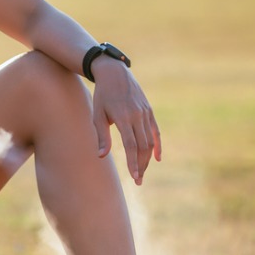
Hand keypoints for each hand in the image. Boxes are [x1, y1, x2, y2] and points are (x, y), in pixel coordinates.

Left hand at [90, 58, 161, 184]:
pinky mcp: (149, 111)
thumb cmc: (102, 96)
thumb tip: (102, 156)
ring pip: (150, 140)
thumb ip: (102, 136)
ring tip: (142, 172)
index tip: (134, 176)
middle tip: (138, 181)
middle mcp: (137, 115)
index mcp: (123, 116)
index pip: (131, 145)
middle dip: (141, 165)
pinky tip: (157, 158)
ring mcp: (145, 113)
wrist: (114, 73)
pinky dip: (157, 145)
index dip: (133, 162)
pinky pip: (156, 131)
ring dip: (147, 158)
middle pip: (143, 145)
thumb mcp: (97, 114)